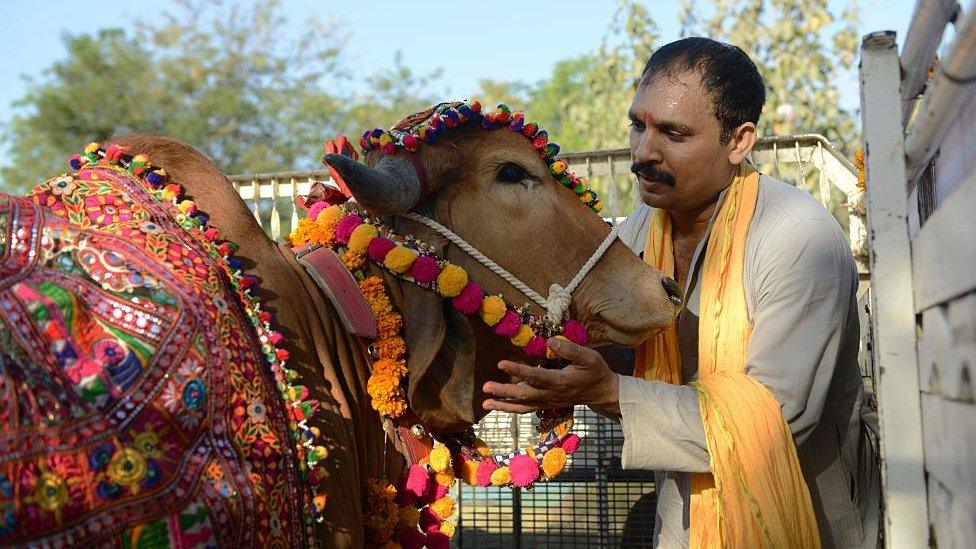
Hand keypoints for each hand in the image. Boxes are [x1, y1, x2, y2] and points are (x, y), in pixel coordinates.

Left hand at [482, 337, 620, 415]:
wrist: (601, 392)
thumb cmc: (595, 371)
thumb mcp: (589, 357)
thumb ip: (570, 349)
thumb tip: (549, 341)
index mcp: (561, 382)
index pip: (536, 376)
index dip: (518, 371)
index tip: (501, 363)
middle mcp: (551, 395)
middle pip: (524, 395)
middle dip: (504, 392)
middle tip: (485, 386)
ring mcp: (547, 402)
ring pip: (522, 406)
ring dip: (503, 404)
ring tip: (485, 402)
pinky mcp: (545, 404)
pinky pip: (526, 409)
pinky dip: (511, 409)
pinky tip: (497, 406)